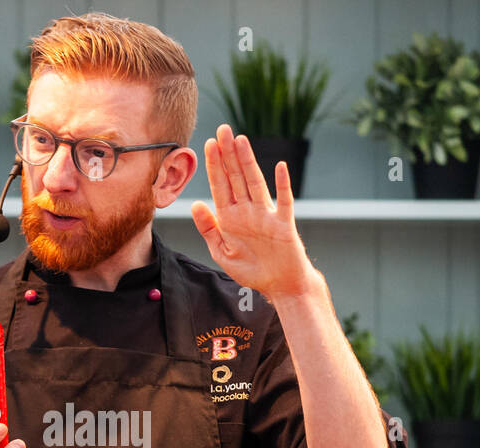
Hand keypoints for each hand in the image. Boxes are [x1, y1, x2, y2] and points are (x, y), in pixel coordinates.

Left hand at [189, 124, 316, 301]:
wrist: (279, 286)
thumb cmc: (252, 271)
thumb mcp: (222, 253)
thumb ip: (209, 229)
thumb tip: (195, 204)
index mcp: (230, 218)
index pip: (220, 186)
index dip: (214, 166)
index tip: (208, 144)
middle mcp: (248, 212)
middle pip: (236, 178)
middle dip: (228, 154)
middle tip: (222, 130)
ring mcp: (266, 216)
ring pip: (255, 183)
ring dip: (248, 162)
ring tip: (240, 141)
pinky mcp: (284, 224)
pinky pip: (284, 201)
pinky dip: (282, 185)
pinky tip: (280, 167)